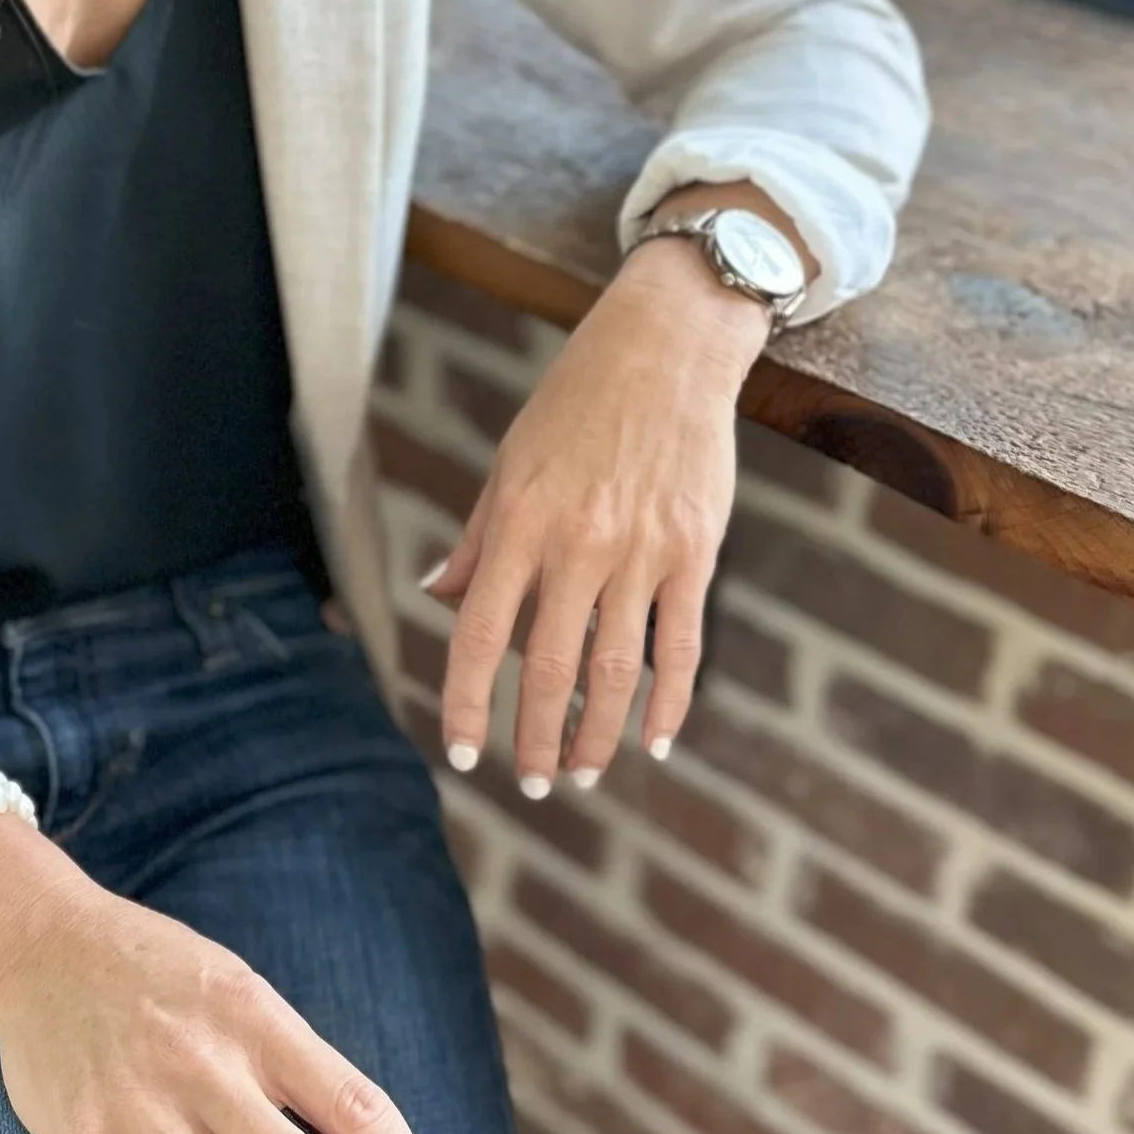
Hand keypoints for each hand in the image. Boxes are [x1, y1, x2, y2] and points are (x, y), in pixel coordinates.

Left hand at [421, 233, 759, 789]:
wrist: (665, 349)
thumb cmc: (575, 403)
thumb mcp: (510, 461)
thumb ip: (479, 537)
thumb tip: (438, 596)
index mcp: (519, 520)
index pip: (478, 633)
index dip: (466, 701)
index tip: (462, 753)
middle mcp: (577, 542)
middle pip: (548, 668)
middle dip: (535, 738)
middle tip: (531, 783)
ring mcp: (641, 550)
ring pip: (615, 671)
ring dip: (596, 736)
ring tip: (581, 772)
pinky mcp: (694, 551)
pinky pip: (681, 646)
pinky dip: (669, 701)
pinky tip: (655, 738)